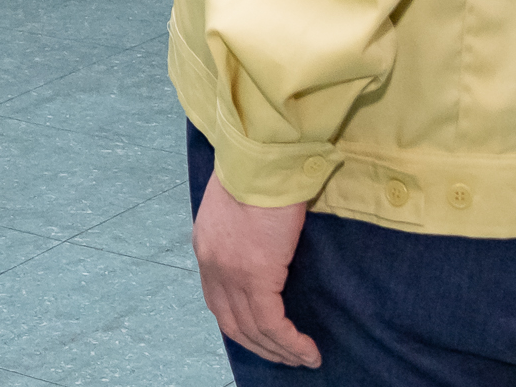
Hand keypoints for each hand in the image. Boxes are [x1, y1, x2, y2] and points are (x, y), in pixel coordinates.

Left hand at [192, 176, 321, 369]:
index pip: (217, 300)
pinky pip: (273, 323)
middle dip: (260, 345)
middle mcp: (212, 264)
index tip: (265, 337)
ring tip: (304, 359)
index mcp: (207, 247)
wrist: (262, 156)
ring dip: (280, 350)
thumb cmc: (259, 171)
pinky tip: (308, 350)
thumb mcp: (239, 206)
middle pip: (232, 322)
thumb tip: (264, 249)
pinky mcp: (256, 275)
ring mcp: (231, 272)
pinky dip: (291, 343)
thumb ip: (243, 233)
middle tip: (286, 357)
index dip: (241, 324)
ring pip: (253, 329)